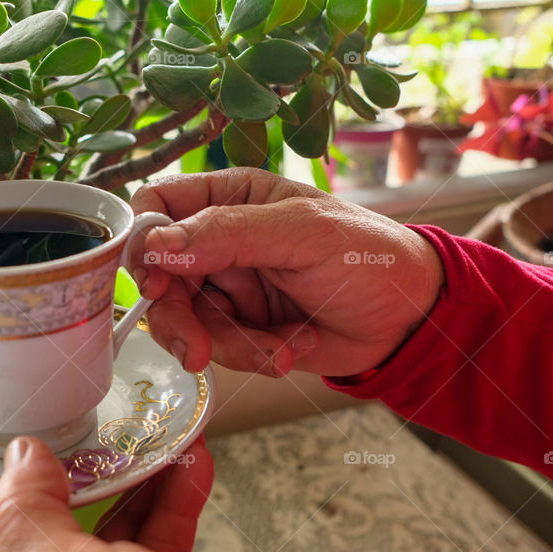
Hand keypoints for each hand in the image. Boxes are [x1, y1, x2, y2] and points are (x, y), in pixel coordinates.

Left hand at [0, 436, 211, 551]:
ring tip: (141, 438)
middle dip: (44, 472)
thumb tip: (19, 462)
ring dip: (124, 479)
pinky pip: (145, 549)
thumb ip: (26, 515)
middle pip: (17, 528)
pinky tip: (186, 471)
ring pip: (92, 532)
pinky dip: (166, 507)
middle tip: (50, 424)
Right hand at [129, 168, 443, 376]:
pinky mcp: (241, 328)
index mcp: (229, 196)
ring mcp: (228, 287)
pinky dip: (250, 356)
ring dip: (225, 344)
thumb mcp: (299, 233)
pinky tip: (290, 349)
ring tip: (274, 351)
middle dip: (179, 317)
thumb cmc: (365, 255)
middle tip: (197, 349)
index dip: (145, 241)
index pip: (157, 206)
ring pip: (184, 320)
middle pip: (160, 275)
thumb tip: (156, 244)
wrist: (407, 319)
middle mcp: (218, 240)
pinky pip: (217, 348)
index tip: (155, 278)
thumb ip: (226, 234)